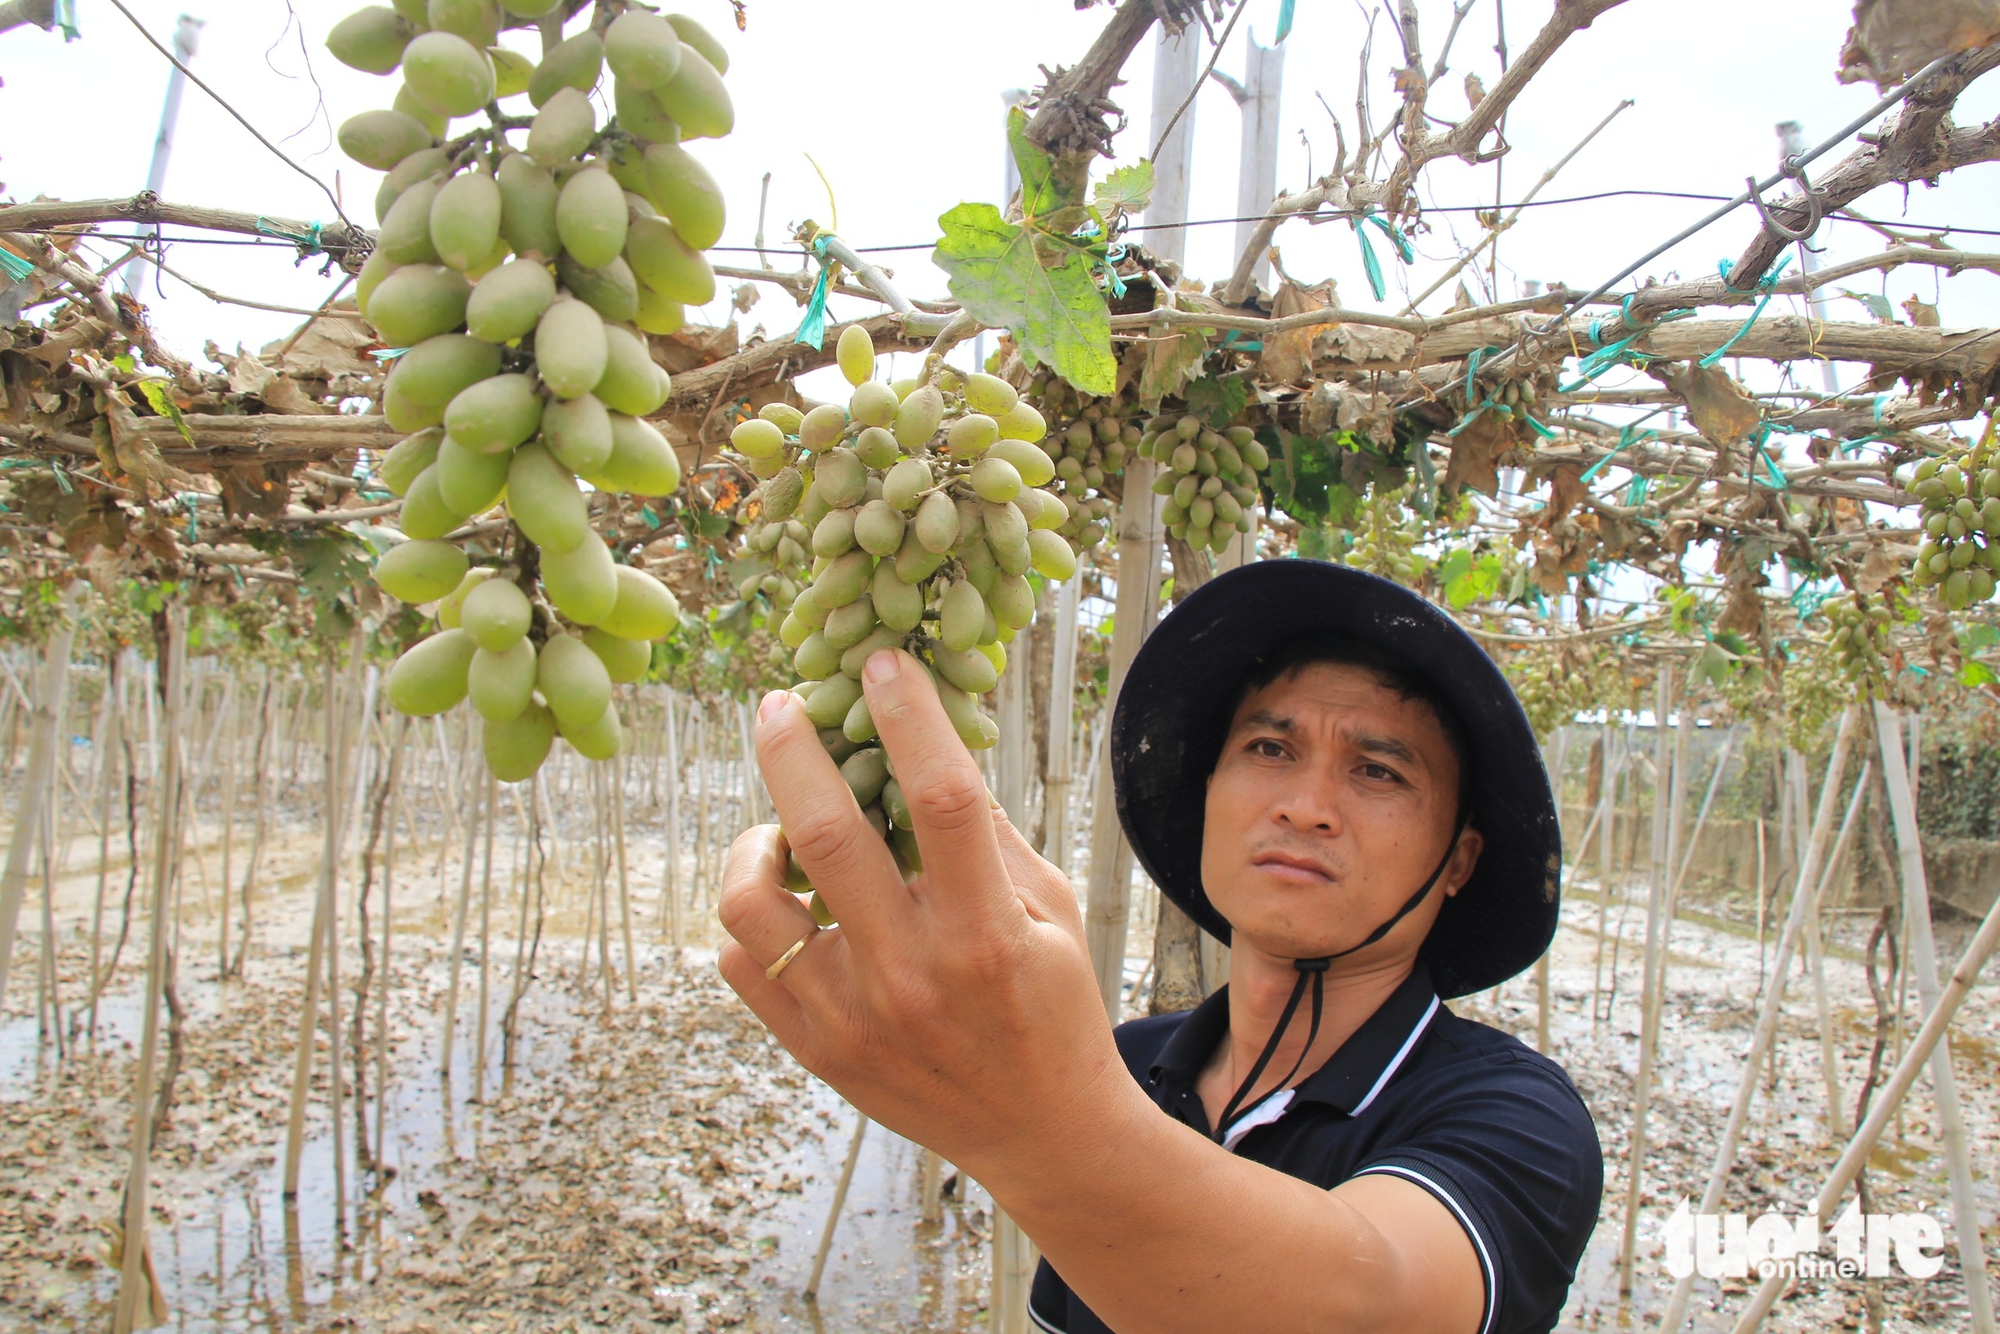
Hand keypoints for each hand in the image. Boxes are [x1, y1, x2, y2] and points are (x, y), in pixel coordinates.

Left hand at [716, 648, 1137, 1179]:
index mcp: (987, 934)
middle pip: (824, 835)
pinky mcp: (815, 1050)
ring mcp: (852, 1018)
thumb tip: (923, 743)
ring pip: (754, 902)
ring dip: (755, 840)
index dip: (910, 718)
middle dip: (793, 749)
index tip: (885, 663)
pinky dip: (753, 912)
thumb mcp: (1050, 911)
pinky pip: (742, 962)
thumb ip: (987, 835)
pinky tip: (786, 897)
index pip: (941, 799)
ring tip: (780, 825)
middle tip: (782, 705)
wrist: (1041, 1133)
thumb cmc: (1052, 1007)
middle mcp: (911, 975)